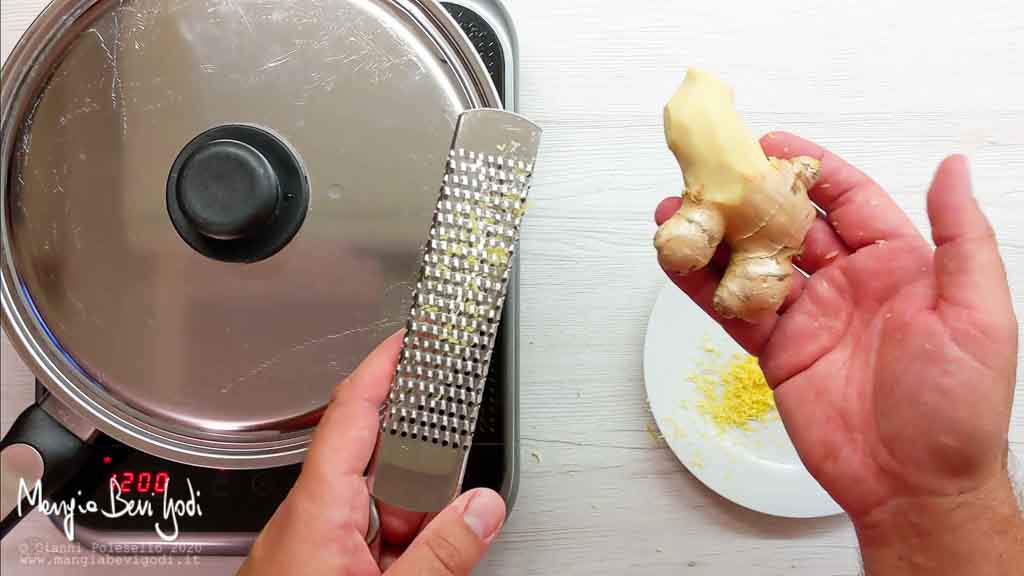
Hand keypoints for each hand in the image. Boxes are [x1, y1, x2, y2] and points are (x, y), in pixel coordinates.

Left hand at [238, 331, 505, 575]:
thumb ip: (440, 554)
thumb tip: (483, 507)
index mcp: (317, 510)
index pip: (352, 413)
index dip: (381, 366)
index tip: (410, 336)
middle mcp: (309, 518)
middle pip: (374, 459)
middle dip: (422, 461)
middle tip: (456, 462)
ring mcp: (312, 543)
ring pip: (376, 503)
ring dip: (415, 513)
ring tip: (437, 541)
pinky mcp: (318, 563)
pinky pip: (369, 534)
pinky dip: (401, 540)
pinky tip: (420, 561)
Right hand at [655, 133, 1021, 573]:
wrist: (915, 485)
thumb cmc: (959, 407)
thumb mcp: (979, 314)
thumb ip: (961, 237)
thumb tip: (952, 167)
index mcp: (898, 264)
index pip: (848, 198)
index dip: (811, 166)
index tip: (771, 143)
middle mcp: (848, 283)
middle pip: (790, 223)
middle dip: (751, 195)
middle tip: (710, 171)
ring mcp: (809, 316)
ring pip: (753, 262)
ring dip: (717, 235)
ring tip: (678, 210)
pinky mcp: (777, 351)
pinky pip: (734, 309)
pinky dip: (703, 285)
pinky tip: (678, 259)